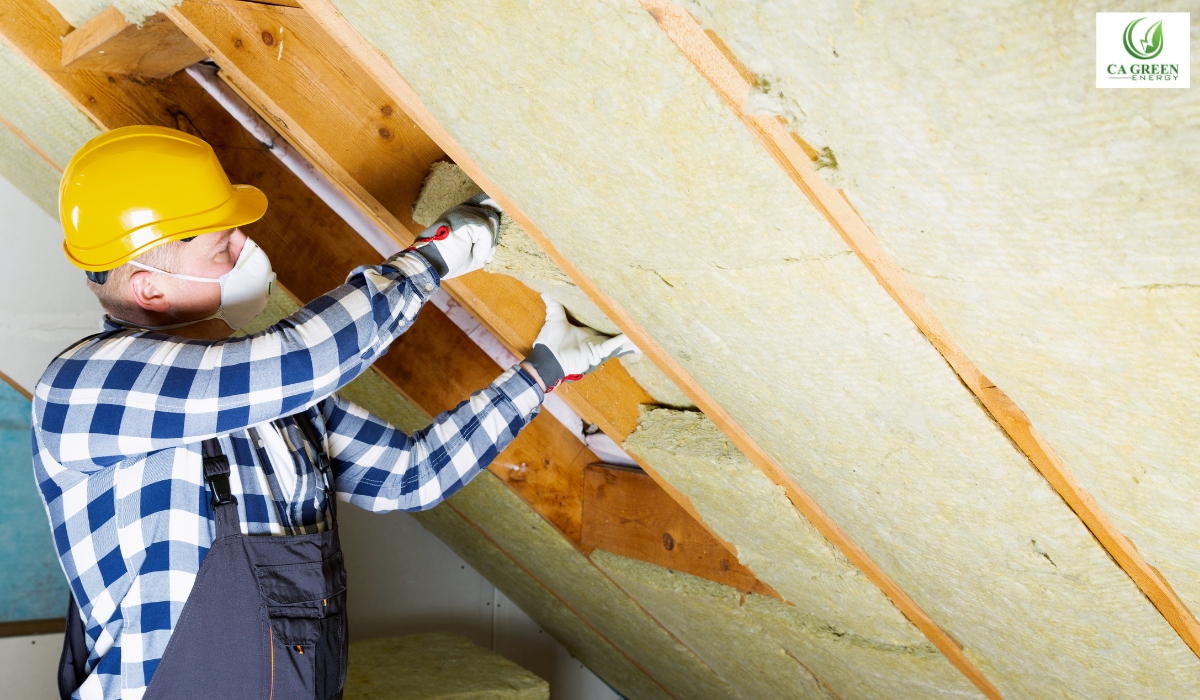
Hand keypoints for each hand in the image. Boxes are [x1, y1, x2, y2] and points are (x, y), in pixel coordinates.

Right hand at [411, 194, 501, 278]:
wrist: (430, 265)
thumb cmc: (449, 260)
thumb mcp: (475, 251)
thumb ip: (488, 243)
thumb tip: (504, 242)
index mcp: (464, 213)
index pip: (487, 199)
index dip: (498, 206)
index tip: (508, 218)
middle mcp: (463, 208)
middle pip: (493, 209)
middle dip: (496, 233)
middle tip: (488, 253)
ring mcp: (462, 211)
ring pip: (491, 219)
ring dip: (489, 242)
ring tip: (479, 255)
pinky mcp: (462, 218)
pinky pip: (485, 229)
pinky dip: (484, 246)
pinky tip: (476, 255)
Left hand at [524, 295, 638, 391]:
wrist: (547, 358)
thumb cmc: (550, 342)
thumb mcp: (555, 318)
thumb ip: (553, 305)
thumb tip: (545, 291)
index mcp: (588, 333)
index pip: (605, 325)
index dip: (614, 319)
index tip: (624, 310)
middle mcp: (596, 340)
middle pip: (616, 334)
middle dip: (629, 330)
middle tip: (643, 321)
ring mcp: (598, 347)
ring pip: (619, 341)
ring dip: (631, 337)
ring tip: (647, 331)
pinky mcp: (597, 352)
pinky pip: (613, 346)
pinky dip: (623, 340)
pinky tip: (634, 336)